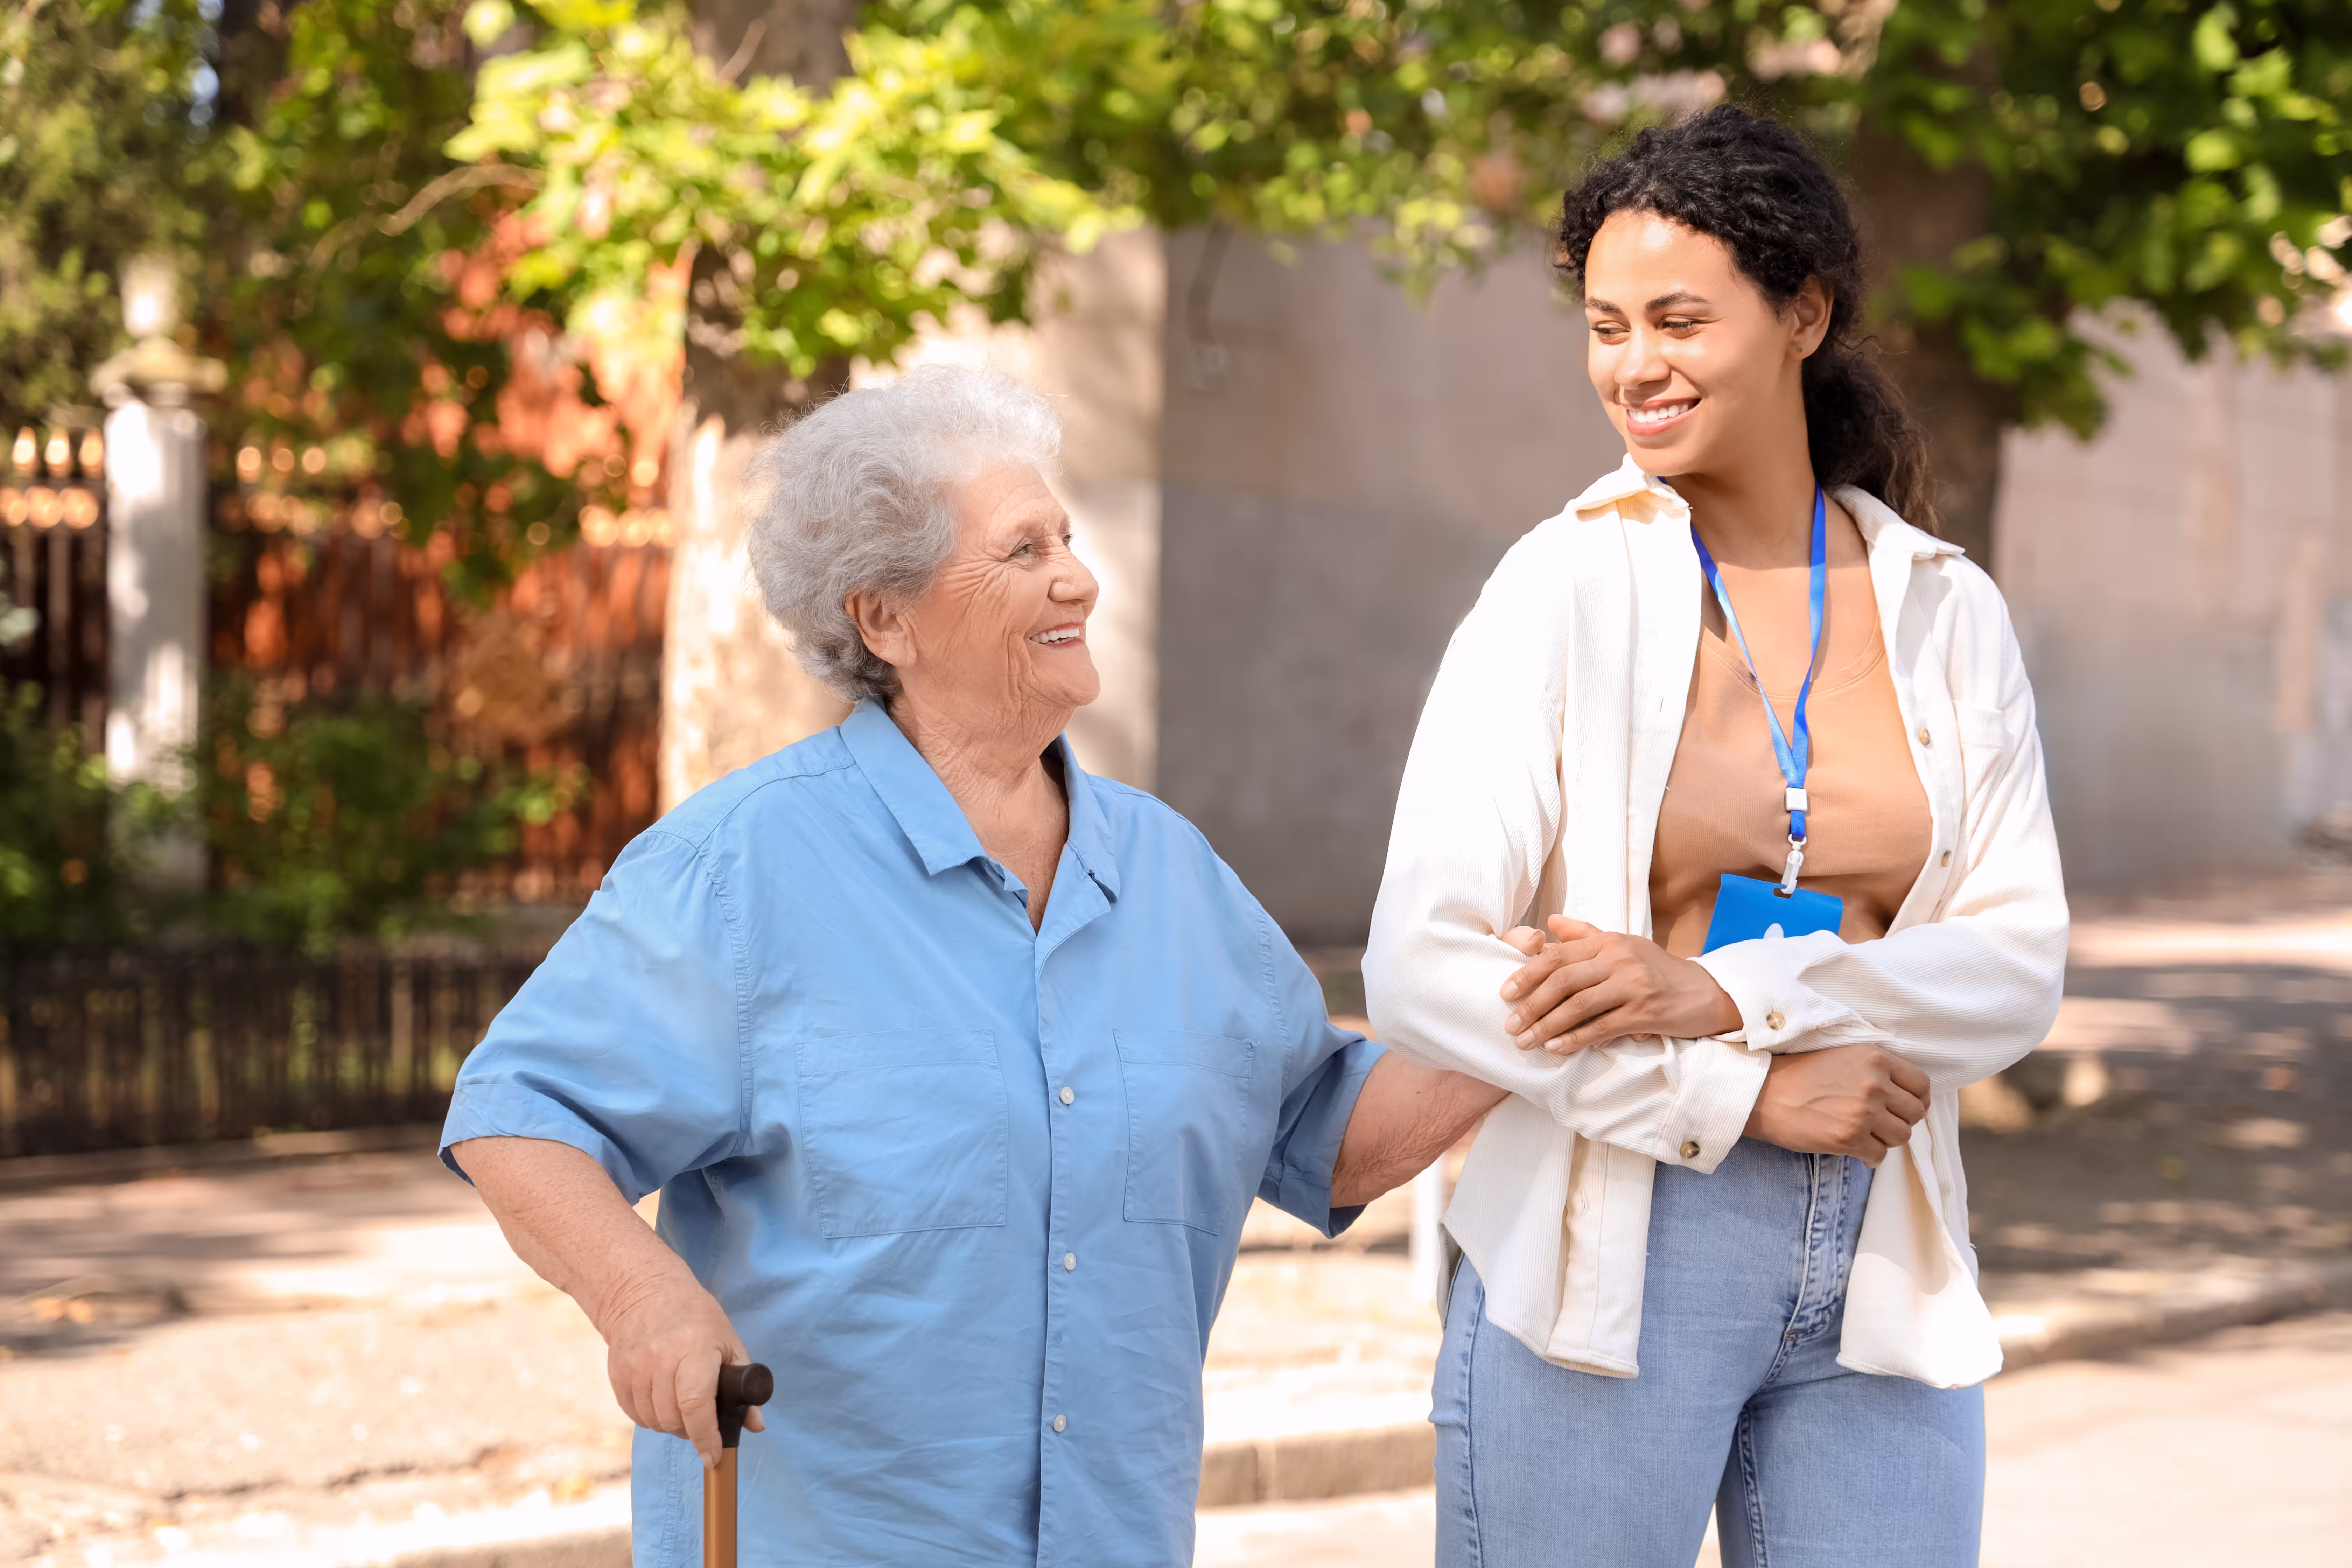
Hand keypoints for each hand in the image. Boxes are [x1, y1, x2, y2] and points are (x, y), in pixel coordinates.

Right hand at [594, 1265, 766, 1466]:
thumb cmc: (696, 1318)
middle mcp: (659, 1360)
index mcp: (693, 1350)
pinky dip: (651, 1417)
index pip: (696, 1404)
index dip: (706, 1437)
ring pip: (654, 1421)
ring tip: (683, 1405)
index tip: (714, 1456)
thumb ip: (744, 1386)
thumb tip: (756, 1426)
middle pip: (674, 1419)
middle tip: (702, 1420)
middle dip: (691, 1430)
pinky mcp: (617, 1376)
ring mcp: (634, 1369)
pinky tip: (662, 1400)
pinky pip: (636, 1415)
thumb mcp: (729, 1343)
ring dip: (671, 1424)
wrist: (644, 1293)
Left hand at [1499, 915, 1741, 1053]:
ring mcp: (1632, 985)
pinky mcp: (1644, 1012)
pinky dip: (1575, 1039)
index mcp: (1607, 942)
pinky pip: (1602, 1027)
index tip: (1504, 993)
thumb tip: (1550, 922)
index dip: (1526, 974)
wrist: (1706, 992)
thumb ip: (1586, 934)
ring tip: (1526, 1042)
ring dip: (1547, 1026)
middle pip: (1562, 980)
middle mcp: (1617, 959)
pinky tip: (1557, 1048)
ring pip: (1578, 1005)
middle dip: (1530, 1004)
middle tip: (1510, 1025)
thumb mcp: (1623, 945)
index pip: (1557, 955)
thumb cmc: (1657, 969)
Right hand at [1743, 1045, 1928, 1166]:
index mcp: (1875, 1058)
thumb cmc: (1799, 1074)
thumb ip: (1876, 1070)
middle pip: (1914, 1114)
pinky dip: (1870, 1156)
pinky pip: (1879, 1155)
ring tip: (1867, 1135)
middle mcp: (1874, 1084)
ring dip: (1886, 1140)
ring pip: (1901, 1137)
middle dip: (1901, 1121)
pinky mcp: (1849, 1138)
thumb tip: (1905, 1095)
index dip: (1918, 1099)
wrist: (1763, 1093)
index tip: (1907, 1107)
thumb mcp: (1843, 1056)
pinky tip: (1856, 1149)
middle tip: (1883, 1123)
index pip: (1921, 1084)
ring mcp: (1863, 1112)